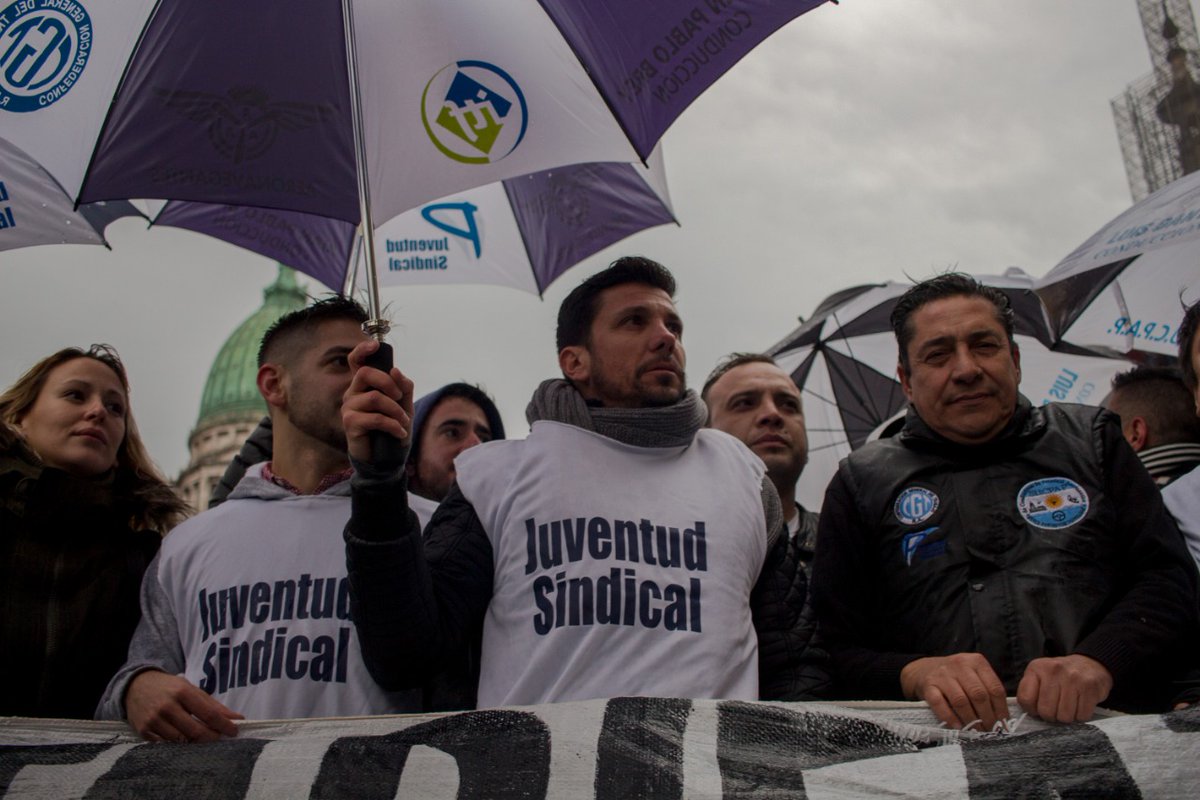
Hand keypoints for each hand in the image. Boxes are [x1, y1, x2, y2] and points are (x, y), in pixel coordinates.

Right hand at [125, 670, 242, 742]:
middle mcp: (167, 706)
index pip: (208, 714)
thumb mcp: (191, 689)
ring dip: (193, 743)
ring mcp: (153, 720)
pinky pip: (165, 745)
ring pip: (180, 741)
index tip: (234, 731)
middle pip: (195, 731)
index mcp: (182, 692)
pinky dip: (176, 746)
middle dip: (211, 737)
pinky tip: (183, 742)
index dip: (223, 725)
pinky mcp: (143, 731)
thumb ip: (213, 705)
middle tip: (219, 738)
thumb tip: (237, 718)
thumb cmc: (170, 688)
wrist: (136, 686)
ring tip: (201, 739)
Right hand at [342, 339, 413, 463]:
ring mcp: (349, 407)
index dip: (362, 350)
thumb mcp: (404, 406)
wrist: (386, 458)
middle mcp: (353, 392)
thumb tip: (395, 370)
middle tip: (399, 398)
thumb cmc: (392, 428)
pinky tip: (400, 433)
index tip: (375, 345)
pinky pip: (375, 418)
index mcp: (364, 385)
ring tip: (404, 423)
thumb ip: (403, 387)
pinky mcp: (350, 423)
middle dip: (388, 383)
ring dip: (396, 411)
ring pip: (374, 398)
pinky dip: (393, 425)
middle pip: (365, 373)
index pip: (356, 361)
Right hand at [900, 653, 1008, 729]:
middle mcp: (960, 665)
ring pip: (961, 700)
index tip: (1003, 725)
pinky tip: (957, 727)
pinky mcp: (928, 685)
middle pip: (979, 695)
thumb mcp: (973, 675)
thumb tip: (1003, 719)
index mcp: (976, 661)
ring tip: (976, 732)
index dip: (1001, 710)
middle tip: (991, 732)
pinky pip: (940, 703)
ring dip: (971, 720)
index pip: (995, 688)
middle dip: (987, 717)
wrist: (923, 670)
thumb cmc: (954, 677)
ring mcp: (942, 674)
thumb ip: (987, 690)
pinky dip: (949, 717)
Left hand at [1017, 654, 1111, 722]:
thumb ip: (1030, 691)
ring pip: (1064, 716)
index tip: (1037, 709)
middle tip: (1055, 710)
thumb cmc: (1060, 675)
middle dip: (1051, 716)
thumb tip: (1029, 713)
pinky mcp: (1090, 687)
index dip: (1031, 710)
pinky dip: (1081, 716)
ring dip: (1066, 717)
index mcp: (1036, 668)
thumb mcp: (1040, 676)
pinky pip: (1082, 716)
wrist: (1090, 665)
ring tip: (1068, 706)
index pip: (1025, 699)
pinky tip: (1079, 705)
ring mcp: (1073, 678)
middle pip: (1046, 711)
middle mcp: (1054, 670)